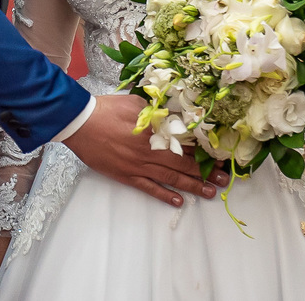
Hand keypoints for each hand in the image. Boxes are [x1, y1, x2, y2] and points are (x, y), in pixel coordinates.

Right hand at [63, 95, 227, 207]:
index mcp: (154, 132)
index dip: (203, 151)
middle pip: (183, 164)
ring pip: (171, 178)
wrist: (80, 123)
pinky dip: (165, 195)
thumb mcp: (136, 103)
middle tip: (224, 178)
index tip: (219, 156)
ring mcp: (138, 166)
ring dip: (192, 186)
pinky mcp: (126, 175)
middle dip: (205, 172)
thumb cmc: (106, 109)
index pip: (185, 144)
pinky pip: (149, 188)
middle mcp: (150, 152)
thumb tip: (175, 117)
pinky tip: (178, 201)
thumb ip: (157, 112)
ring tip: (210, 192)